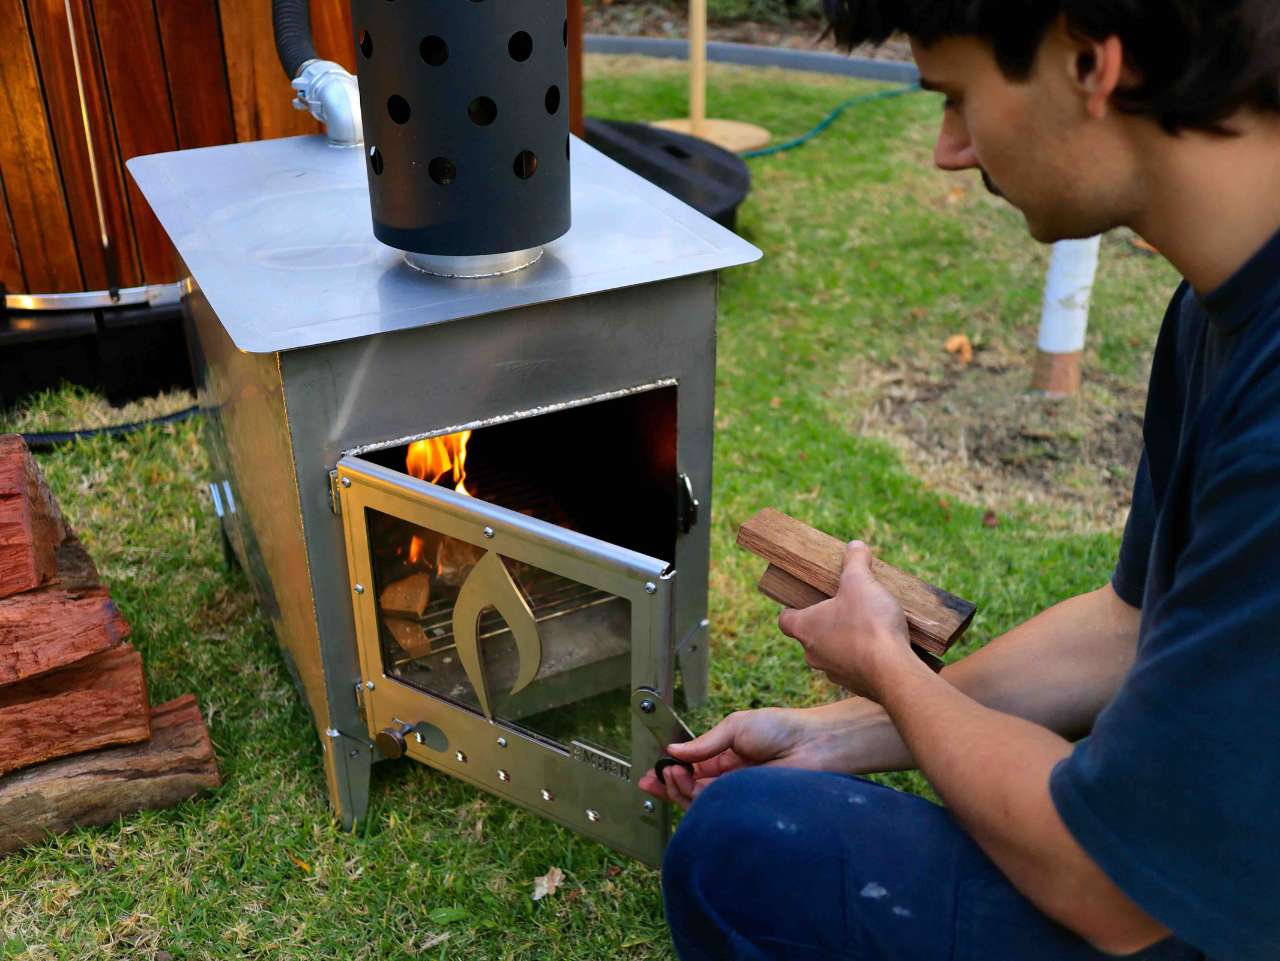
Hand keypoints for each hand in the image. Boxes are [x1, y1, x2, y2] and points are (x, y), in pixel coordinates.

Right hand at [636, 700, 903, 809]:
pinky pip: (717, 809)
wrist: (814, 744)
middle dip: (670, 784)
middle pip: (690, 788)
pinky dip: (699, 801)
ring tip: (674, 776)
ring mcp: (737, 792)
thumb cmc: (781, 728)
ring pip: (699, 801)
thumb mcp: (735, 726)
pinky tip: (691, 787)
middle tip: (659, 777)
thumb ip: (704, 743)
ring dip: (681, 791)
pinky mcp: (746, 807)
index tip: (651, 774)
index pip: (690, 768)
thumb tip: (674, 750)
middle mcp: (728, 776)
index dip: (669, 772)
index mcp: (724, 755)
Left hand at [777, 541, 920, 699]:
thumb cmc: (869, 624)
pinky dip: (866, 658)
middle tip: (847, 606)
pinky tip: (885, 646)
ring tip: (870, 624)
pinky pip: (857, 668)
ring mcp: (834, 673)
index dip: (793, 608)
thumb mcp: (860, 582)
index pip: (786, 619)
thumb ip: (855, 562)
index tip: (807, 599)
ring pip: (835, 653)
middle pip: (812, 635)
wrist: (894, 672)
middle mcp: (813, 654)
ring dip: (848, 641)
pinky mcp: (857, 686)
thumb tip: (854, 546)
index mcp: (806, 628)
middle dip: (828, 622)